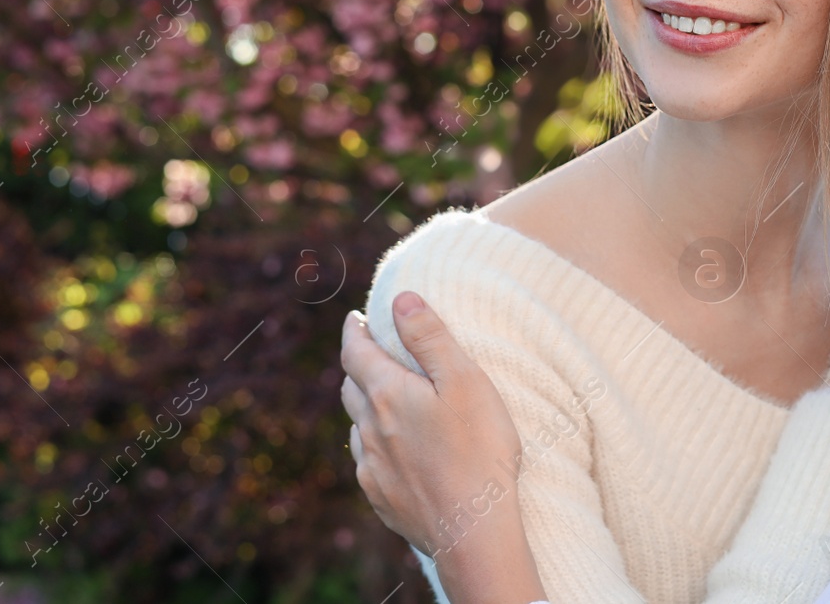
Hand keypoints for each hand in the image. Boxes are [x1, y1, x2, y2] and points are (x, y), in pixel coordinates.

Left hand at [341, 291, 545, 602]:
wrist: (472, 531)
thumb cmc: (478, 450)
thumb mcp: (464, 380)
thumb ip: (430, 337)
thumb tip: (400, 299)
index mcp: (387, 394)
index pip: (355, 352)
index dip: (352, 330)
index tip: (354, 318)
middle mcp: (370, 429)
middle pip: (352, 387)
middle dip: (358, 364)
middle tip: (370, 352)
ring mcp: (373, 468)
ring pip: (358, 425)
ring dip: (365, 406)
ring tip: (382, 399)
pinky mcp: (382, 499)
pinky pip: (368, 462)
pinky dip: (374, 444)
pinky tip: (391, 450)